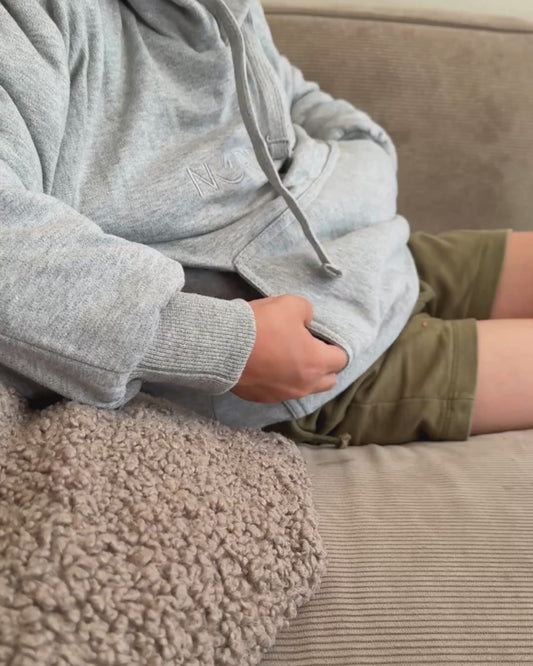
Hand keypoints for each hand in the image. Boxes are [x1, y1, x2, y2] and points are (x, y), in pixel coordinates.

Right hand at [231, 294, 347, 402]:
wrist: (223, 347)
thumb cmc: (262, 325)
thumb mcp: (290, 304)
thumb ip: (307, 312)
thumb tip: (306, 322)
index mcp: (316, 362)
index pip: (341, 359)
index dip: (335, 347)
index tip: (323, 338)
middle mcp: (304, 384)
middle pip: (328, 380)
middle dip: (324, 366)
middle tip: (309, 349)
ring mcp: (283, 395)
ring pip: (304, 389)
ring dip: (302, 376)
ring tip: (287, 358)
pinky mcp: (263, 398)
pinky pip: (281, 392)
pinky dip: (280, 382)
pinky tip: (268, 367)